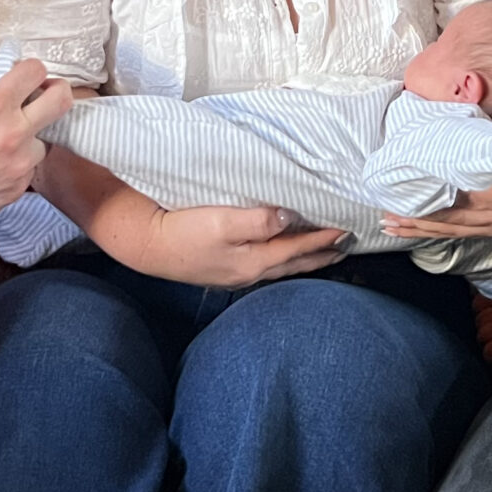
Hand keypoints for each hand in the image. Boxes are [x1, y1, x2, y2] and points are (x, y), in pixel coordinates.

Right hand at [0, 44, 72, 254]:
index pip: (36, 71)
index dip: (30, 69)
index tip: (25, 75)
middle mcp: (13, 134)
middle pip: (61, 101)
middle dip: (55, 92)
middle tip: (42, 95)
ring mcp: (19, 165)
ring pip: (44, 140)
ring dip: (29, 136)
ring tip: (1, 141)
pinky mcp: (18, 190)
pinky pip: (29, 169)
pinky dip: (17, 164)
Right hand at [113, 203, 350, 289]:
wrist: (146, 245)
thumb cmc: (183, 230)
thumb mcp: (222, 221)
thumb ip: (259, 220)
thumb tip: (290, 217)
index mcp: (253, 261)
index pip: (297, 249)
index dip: (323, 239)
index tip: (345, 229)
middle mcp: (248, 273)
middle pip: (294, 264)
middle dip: (320, 255)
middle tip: (344, 246)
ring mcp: (235, 274)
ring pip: (280, 267)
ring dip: (303, 259)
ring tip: (321, 252)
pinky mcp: (223, 270)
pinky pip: (264, 265)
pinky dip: (281, 258)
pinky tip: (280, 254)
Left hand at [380, 132, 491, 240]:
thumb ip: (481, 137)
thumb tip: (435, 127)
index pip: (464, 195)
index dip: (429, 198)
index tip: (400, 194)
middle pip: (455, 218)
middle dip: (417, 218)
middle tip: (386, 214)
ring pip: (456, 230)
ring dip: (422, 228)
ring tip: (393, 225)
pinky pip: (464, 233)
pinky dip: (438, 232)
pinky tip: (418, 230)